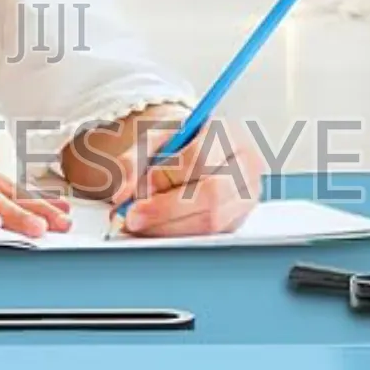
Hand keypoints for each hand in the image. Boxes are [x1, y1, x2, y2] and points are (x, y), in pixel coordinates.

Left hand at [110, 114, 264, 237]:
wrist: (204, 150)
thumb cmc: (179, 143)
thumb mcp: (154, 138)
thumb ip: (133, 159)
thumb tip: (121, 194)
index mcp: (228, 133)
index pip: (200, 159)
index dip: (167, 177)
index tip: (140, 189)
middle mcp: (247, 164)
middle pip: (211, 194)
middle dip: (167, 210)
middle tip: (133, 217)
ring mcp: (248, 195)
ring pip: (213, 220)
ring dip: (171, 228)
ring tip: (140, 226)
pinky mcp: (240, 219)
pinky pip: (211, 236)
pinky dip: (179, 235)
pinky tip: (156, 231)